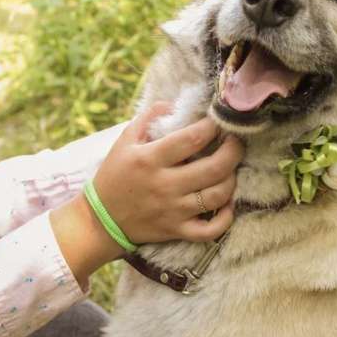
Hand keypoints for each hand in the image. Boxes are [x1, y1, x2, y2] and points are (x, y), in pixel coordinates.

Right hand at [50, 103, 243, 286]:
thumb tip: (174, 105)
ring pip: (217, 196)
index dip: (213, 126)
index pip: (192, 138)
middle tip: (236, 141)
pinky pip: (211, 230)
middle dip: (234, 151)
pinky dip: (226, 218)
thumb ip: (148, 117)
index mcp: (150, 159)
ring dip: (232, 179)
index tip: (219, 120)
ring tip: (230, 168)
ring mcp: (172, 211)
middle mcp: (164, 185)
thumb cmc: (114, 175)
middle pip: (214, 167)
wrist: (99, 221)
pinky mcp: (176, 231)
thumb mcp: (124, 140)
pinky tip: (227, 203)